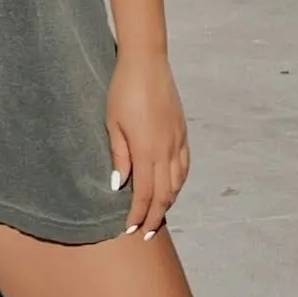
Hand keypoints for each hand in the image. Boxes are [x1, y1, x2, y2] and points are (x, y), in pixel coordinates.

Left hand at [106, 51, 189, 239]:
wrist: (146, 62)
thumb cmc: (122, 89)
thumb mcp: (112, 122)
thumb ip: (118, 155)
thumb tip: (119, 185)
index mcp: (147, 151)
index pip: (144, 194)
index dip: (139, 215)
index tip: (131, 230)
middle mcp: (167, 150)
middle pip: (165, 195)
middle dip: (155, 217)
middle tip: (146, 234)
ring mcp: (178, 141)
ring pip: (177, 183)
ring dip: (168, 202)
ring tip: (157, 215)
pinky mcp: (182, 131)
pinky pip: (184, 166)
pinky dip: (179, 183)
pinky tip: (171, 187)